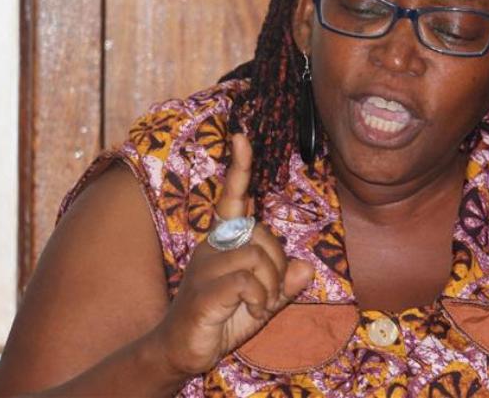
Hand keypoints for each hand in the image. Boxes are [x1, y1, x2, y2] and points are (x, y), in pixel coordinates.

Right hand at [151, 134, 314, 375]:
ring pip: (256, 255)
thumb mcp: (261, 302)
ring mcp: (205, 267)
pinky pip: (246, 280)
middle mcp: (212, 247)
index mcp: (223, 242)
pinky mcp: (203, 291)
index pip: (232, 198)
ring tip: (260, 304)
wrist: (181, 351)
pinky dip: (259, 298)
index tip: (241, 137)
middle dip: (278, 265)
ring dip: (270, 285)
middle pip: (261, 234)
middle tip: (270, 294)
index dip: (239, 168)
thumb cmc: (220, 320)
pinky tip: (250, 311)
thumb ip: (283, 285)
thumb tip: (308, 268)